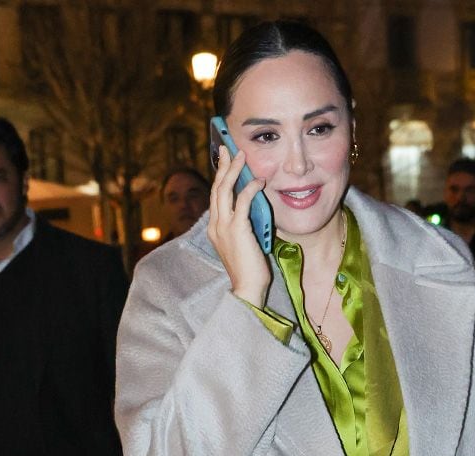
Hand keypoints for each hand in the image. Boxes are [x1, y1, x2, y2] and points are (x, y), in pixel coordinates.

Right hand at [207, 145, 270, 306]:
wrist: (247, 289)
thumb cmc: (250, 269)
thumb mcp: (244, 241)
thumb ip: (245, 223)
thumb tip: (255, 205)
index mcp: (215, 228)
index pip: (216, 196)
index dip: (220, 176)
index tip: (224, 160)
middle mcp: (215, 225)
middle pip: (217, 188)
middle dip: (222, 165)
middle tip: (228, 148)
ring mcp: (223, 227)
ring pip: (224, 191)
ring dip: (233, 170)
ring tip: (241, 155)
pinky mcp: (237, 229)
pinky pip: (242, 202)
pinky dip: (249, 188)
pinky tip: (259, 181)